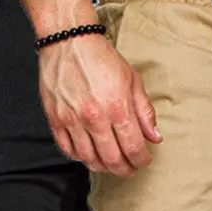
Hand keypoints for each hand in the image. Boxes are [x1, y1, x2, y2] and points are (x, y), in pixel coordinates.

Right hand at [39, 34, 160, 175]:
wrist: (68, 41)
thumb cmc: (101, 58)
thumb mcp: (132, 81)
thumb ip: (145, 112)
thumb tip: (155, 137)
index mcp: (117, 107)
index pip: (133, 148)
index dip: (142, 160)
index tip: (143, 160)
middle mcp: (94, 117)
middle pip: (112, 160)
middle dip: (125, 169)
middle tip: (129, 169)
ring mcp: (72, 120)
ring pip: (89, 160)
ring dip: (103, 167)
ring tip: (111, 164)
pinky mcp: (56, 119)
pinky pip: (68, 150)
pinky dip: (81, 157)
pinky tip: (90, 154)